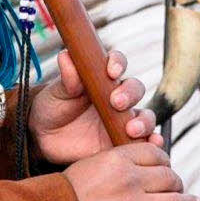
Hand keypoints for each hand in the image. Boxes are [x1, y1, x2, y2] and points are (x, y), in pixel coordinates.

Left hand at [29, 49, 160, 163]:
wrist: (46, 139)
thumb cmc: (53, 107)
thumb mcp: (56, 92)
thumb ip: (66, 78)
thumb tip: (66, 55)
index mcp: (102, 78)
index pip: (117, 64)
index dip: (118, 63)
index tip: (111, 71)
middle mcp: (117, 96)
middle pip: (135, 89)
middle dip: (130, 94)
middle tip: (116, 102)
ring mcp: (122, 120)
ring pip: (145, 115)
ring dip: (144, 120)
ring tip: (132, 129)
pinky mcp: (123, 141)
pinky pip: (144, 141)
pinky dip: (153, 142)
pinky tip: (153, 144)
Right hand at [63, 143, 199, 200]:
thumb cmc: (70, 190)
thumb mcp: (94, 162)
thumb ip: (121, 159)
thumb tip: (149, 160)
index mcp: (119, 158)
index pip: (156, 152)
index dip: (164, 158)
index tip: (165, 164)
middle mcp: (131, 180)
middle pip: (169, 175)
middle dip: (175, 181)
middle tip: (177, 186)